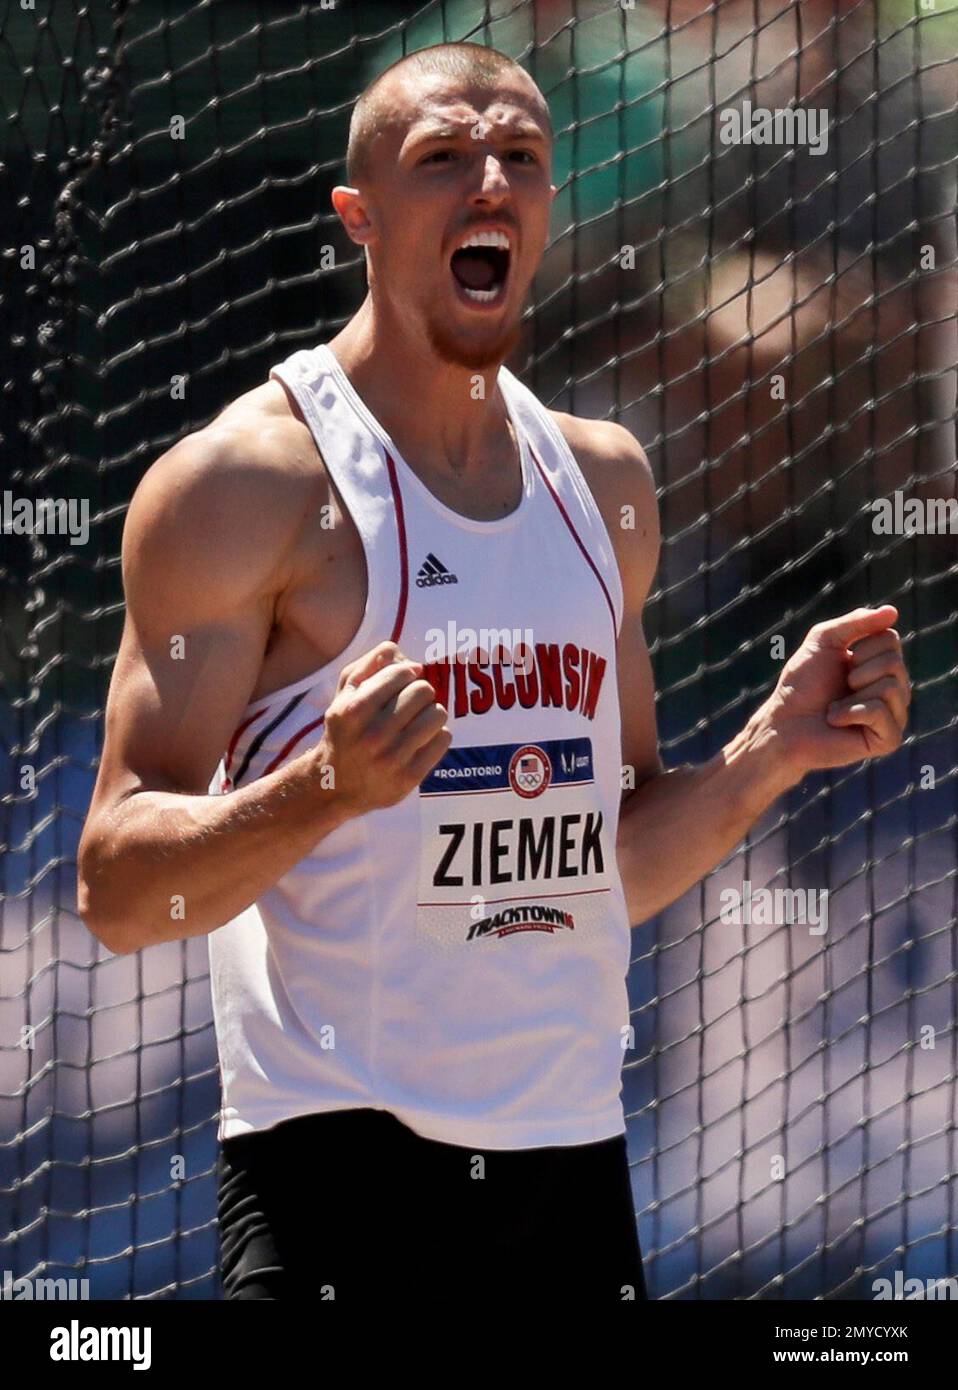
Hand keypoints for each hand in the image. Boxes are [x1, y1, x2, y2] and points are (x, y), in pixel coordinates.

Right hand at [313, 640, 451, 815]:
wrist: (336, 785)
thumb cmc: (346, 731)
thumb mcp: (344, 695)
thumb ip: (367, 665)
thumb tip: (398, 652)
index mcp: (353, 710)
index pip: (401, 673)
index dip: (407, 672)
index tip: (404, 680)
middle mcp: (372, 735)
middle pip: (423, 691)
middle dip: (420, 691)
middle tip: (412, 702)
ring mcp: (392, 759)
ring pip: (437, 714)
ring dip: (431, 712)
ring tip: (418, 720)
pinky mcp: (409, 777)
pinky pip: (443, 739)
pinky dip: (437, 734)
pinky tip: (422, 739)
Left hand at [758, 605, 910, 779]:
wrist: (784, 724)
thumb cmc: (801, 685)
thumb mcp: (824, 641)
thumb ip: (856, 622)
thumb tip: (893, 611)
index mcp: (880, 664)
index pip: (891, 639)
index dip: (861, 646)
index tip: (842, 660)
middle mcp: (893, 689)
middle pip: (895, 662)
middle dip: (858, 670)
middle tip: (840, 686)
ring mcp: (893, 715)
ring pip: (892, 688)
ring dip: (854, 694)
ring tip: (836, 706)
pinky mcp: (888, 740)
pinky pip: (881, 713)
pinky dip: (851, 713)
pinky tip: (837, 721)